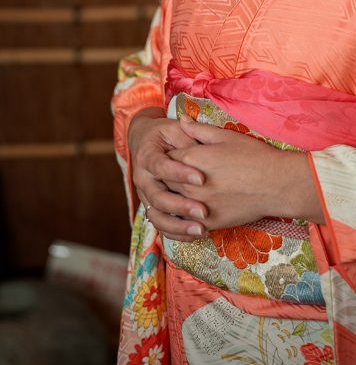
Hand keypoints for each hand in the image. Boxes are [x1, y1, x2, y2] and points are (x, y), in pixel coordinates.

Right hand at [127, 108, 208, 241]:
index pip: (161, 166)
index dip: (179, 173)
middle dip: (181, 205)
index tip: (201, 179)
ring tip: (201, 229)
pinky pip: (160, 225)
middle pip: (157, 196)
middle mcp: (142, 179)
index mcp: (146, 156)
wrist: (145, 141)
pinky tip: (195, 235)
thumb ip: (189, 139)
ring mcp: (145, 195)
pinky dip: (176, 233)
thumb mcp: (176, 129)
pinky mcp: (152, 207)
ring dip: (178, 225)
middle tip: (203, 211)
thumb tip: (204, 149)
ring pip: (157, 216)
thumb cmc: (166, 134)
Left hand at [166, 116, 324, 229]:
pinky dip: (178, 220)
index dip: (168, 156)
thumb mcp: (226, 136)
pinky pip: (184, 224)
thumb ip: (199, 129)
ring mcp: (197, 206)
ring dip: (167, 200)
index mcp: (191, 159)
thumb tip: (180, 121)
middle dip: (164, 178)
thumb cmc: (253, 156)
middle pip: (164, 181)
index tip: (170, 156)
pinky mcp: (208, 223)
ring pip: (170, 204)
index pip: (167, 157)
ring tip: (163, 200)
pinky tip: (180, 216)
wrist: (275, 184)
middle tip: (164, 176)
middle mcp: (189, 184)